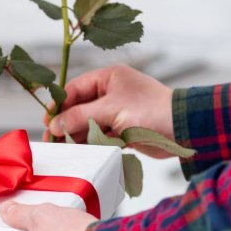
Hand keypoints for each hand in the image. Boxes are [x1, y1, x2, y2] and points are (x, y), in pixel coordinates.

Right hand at [44, 64, 174, 157]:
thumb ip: (79, 116)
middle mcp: (112, 93)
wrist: (183, 129)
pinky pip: (100, 136)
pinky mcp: (124, 130)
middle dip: (65, 123)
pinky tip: (79, 151)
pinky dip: (91, 143)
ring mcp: (118, 112)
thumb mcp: (110, 110)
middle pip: (79, 108)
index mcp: (109, 78)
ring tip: (61, 148)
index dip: (59, 104)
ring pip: (89, 124)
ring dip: (76, 135)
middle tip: (50, 138)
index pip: (75, 89)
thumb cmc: (150, 110)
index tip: (47, 119)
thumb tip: (54, 125)